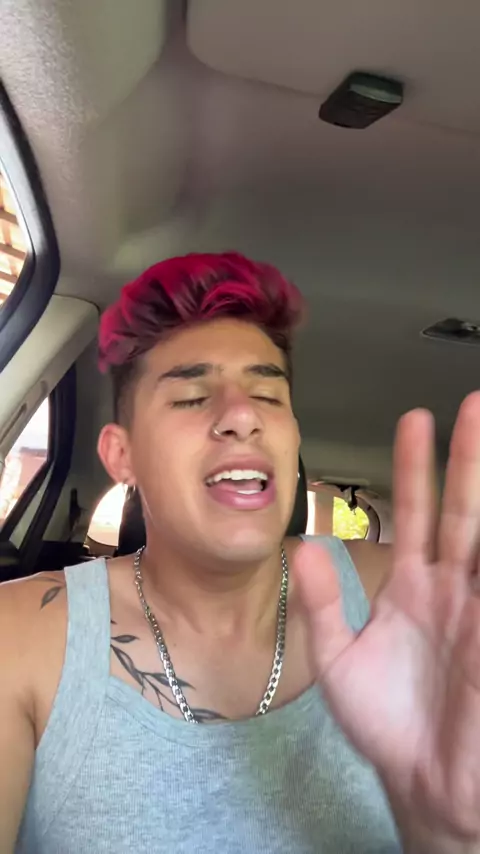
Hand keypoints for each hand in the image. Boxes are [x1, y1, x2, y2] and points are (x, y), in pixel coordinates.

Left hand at [294, 392, 479, 842]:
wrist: (420, 782)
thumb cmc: (384, 722)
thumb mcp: (338, 658)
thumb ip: (322, 602)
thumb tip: (299, 544)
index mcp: (410, 586)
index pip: (414, 512)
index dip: (413, 467)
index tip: (415, 420)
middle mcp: (449, 588)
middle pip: (460, 511)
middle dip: (466, 459)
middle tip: (473, 404)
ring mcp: (477, 609)